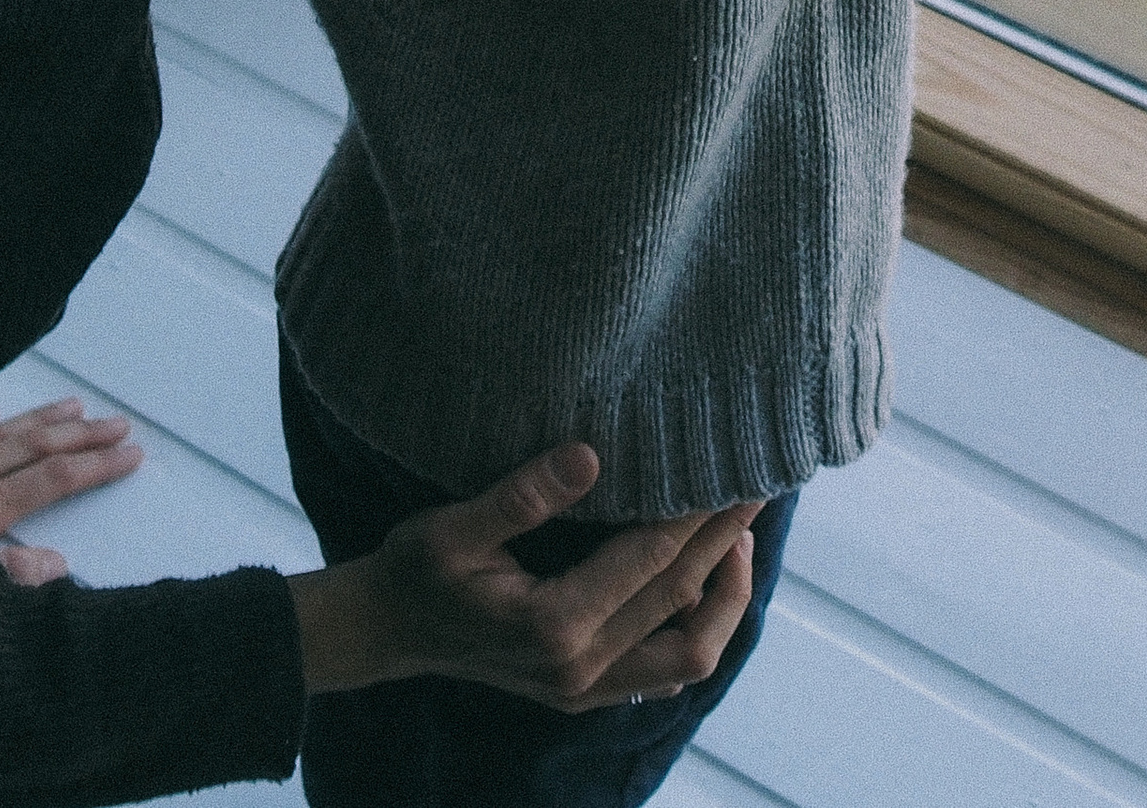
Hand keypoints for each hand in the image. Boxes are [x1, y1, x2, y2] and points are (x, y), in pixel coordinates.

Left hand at [0, 396, 142, 587]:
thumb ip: (3, 578)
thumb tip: (59, 563)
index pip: (54, 479)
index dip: (96, 466)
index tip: (131, 455)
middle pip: (39, 448)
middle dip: (84, 435)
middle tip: (119, 424)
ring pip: (6, 432)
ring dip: (44, 418)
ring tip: (75, 405)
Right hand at [291, 441, 761, 708]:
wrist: (383, 633)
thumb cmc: (414, 571)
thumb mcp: (452, 526)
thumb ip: (522, 495)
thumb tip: (589, 455)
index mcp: (554, 626)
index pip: (655, 560)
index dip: (704, 512)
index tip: (740, 467)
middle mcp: (579, 668)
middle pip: (683, 601)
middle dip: (729, 540)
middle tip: (763, 484)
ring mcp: (583, 688)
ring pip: (687, 655)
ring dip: (725, 595)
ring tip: (738, 533)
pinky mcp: (581, 691)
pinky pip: (662, 670)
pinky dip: (694, 627)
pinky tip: (702, 582)